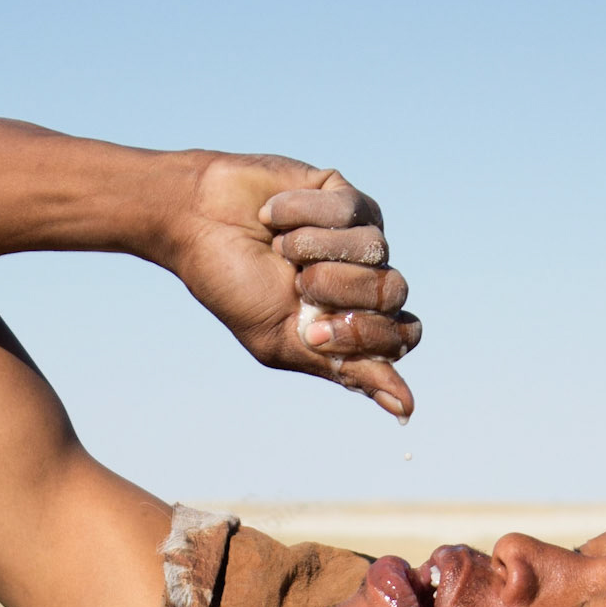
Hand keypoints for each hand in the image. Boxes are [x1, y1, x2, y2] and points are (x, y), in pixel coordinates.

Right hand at [170, 153, 420, 418]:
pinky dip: (304, 216)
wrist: (197, 225)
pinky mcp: (345, 197)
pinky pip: (350, 210)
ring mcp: (358, 238)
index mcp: (352, 324)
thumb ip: (348, 371)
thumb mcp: (285, 341)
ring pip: (376, 249)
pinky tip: (273, 216)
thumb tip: (407, 409)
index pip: (402, 336)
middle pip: (394, 293)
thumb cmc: (236, 288)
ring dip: (315, 251)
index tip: (314, 331)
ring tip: (279, 249)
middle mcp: (363, 282)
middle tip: (298, 288)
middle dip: (341, 292)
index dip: (365, 335)